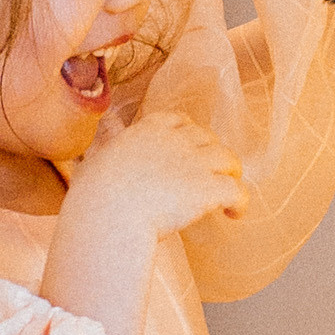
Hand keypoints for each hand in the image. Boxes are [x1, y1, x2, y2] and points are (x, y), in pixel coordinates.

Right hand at [42, 106, 247, 334]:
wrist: (108, 214)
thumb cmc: (94, 197)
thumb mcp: (94, 163)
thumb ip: (104, 153)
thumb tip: (94, 152)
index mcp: (147, 131)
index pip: (179, 120)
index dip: (189, 134)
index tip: (190, 148)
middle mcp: (176, 140)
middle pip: (208, 138)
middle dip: (213, 155)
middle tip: (211, 176)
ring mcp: (195, 163)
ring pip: (230, 160)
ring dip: (231, 175)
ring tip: (227, 196)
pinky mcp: (208, 188)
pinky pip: (238, 190)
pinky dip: (240, 202)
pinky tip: (234, 214)